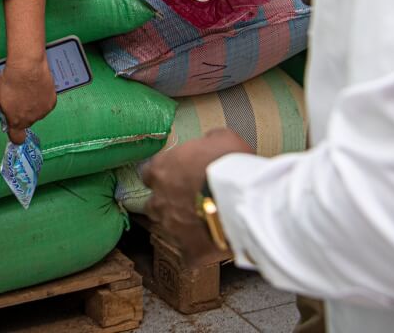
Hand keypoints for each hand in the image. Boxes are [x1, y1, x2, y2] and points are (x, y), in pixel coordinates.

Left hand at [0, 56, 56, 144]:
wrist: (27, 68)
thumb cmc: (11, 81)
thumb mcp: (0, 98)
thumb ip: (6, 111)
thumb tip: (9, 115)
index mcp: (16, 121)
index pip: (17, 138)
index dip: (16, 134)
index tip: (15, 128)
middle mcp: (30, 120)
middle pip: (27, 121)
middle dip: (23, 113)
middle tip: (20, 98)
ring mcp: (42, 112)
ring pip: (37, 112)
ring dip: (34, 105)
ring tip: (30, 89)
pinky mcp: (52, 102)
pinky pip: (46, 103)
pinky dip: (42, 97)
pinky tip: (38, 87)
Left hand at [141, 128, 251, 263]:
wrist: (244, 200)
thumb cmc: (230, 163)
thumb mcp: (221, 138)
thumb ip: (206, 142)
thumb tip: (208, 143)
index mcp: (161, 170)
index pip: (149, 173)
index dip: (165, 174)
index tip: (178, 175)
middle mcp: (159, 200)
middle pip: (154, 204)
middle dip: (169, 203)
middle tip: (193, 201)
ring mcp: (172, 228)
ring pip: (170, 229)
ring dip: (184, 226)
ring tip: (207, 223)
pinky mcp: (189, 252)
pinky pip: (189, 255)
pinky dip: (199, 251)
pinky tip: (215, 245)